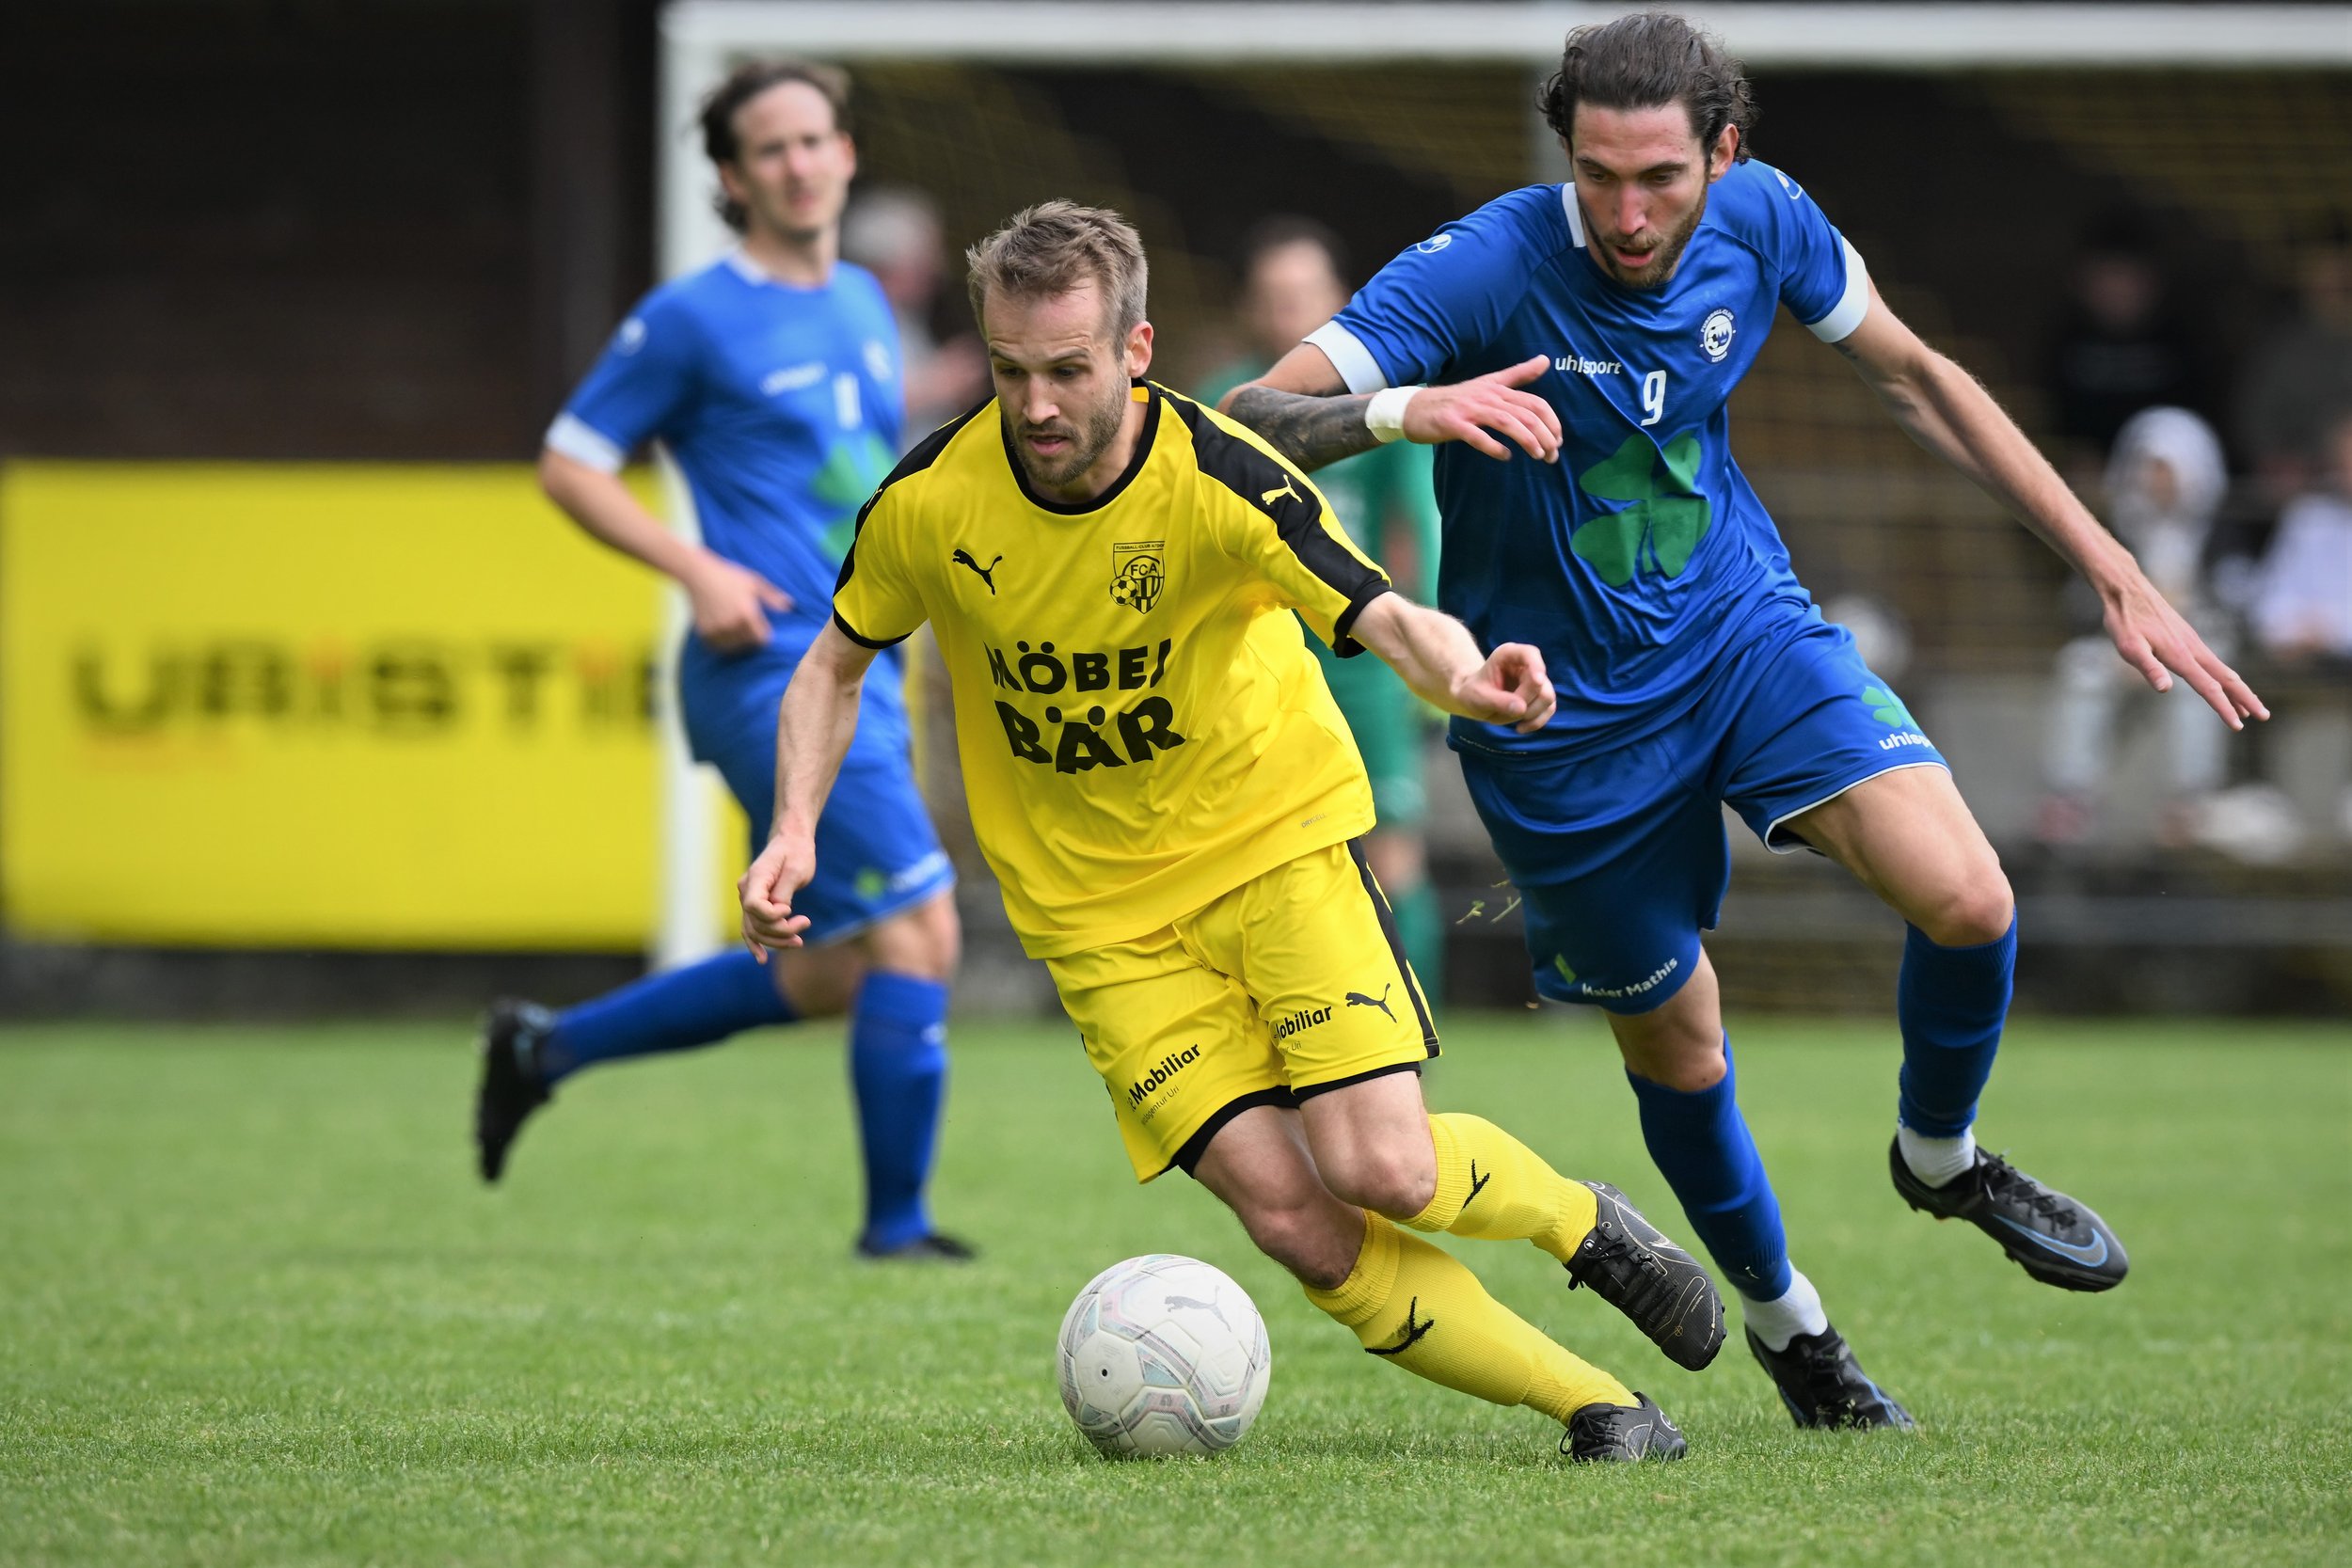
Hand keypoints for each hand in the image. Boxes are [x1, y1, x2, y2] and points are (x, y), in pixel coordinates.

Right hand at [687, 554, 791, 651]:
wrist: (699, 574)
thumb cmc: (730, 575)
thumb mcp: (754, 582)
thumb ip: (772, 596)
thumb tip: (790, 607)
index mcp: (747, 614)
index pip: (762, 638)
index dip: (764, 635)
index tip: (763, 629)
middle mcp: (731, 624)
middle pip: (748, 644)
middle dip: (751, 638)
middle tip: (748, 628)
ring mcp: (717, 630)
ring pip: (733, 648)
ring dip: (737, 642)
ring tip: (736, 629)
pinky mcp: (704, 632)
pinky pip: (718, 646)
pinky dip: (722, 643)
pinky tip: (724, 632)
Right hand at [738, 831, 816, 959]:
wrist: (792, 842)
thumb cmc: (797, 853)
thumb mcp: (797, 870)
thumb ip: (784, 893)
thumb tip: (779, 914)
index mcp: (756, 878)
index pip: (753, 906)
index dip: (772, 916)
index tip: (790, 910)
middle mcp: (746, 889)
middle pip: (755, 922)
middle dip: (781, 931)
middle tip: (805, 923)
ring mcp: (748, 898)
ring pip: (754, 929)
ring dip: (775, 940)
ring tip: (799, 941)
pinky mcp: (755, 904)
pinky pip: (750, 927)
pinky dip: (755, 943)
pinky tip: (762, 959)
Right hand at [1402, 355, 1562, 463]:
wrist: (1414, 408)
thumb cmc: (1455, 400)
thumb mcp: (1488, 383)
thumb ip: (1518, 374)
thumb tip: (1546, 360)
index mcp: (1497, 389)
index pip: (1535, 402)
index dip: (1551, 421)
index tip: (1558, 439)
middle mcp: (1487, 396)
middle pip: (1526, 414)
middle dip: (1545, 436)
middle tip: (1552, 455)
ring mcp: (1469, 410)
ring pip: (1507, 422)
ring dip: (1527, 440)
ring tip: (1538, 455)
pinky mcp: (1453, 424)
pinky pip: (1477, 436)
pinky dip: (1494, 447)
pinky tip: (1505, 456)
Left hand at [1450, 641, 1554, 733]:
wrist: (1475, 700)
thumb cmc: (1472, 693)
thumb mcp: (1477, 697)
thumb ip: (1497, 701)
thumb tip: (1522, 708)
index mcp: (1509, 655)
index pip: (1530, 654)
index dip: (1537, 666)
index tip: (1537, 681)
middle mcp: (1526, 665)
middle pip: (1541, 683)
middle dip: (1526, 702)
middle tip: (1506, 711)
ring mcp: (1536, 681)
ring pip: (1548, 697)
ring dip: (1532, 713)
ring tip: (1512, 721)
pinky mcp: (1540, 696)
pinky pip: (1549, 709)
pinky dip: (1537, 721)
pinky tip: (1520, 728)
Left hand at [2100, 569, 2266, 728]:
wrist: (2128, 590)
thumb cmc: (2125, 620)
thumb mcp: (2130, 647)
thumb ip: (2149, 668)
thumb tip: (2165, 689)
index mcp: (2181, 656)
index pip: (2209, 687)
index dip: (2223, 708)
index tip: (2237, 726)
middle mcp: (2193, 649)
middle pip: (2227, 678)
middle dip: (2246, 699)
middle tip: (2265, 716)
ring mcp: (2193, 643)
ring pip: (2222, 670)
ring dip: (2238, 690)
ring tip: (2249, 709)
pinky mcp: (2188, 638)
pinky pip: (2213, 662)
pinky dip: (2224, 678)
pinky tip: (2222, 684)